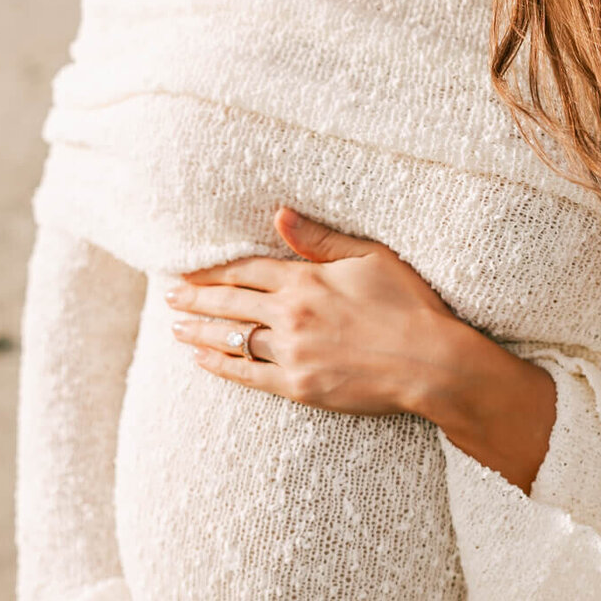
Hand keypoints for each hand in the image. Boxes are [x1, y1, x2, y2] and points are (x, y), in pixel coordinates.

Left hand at [165, 206, 458, 416]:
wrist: (431, 362)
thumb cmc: (409, 305)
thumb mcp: (370, 257)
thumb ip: (320, 239)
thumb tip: (280, 214)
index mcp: (305, 279)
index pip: (246, 271)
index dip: (214, 271)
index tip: (189, 271)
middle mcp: (290, 314)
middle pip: (229, 303)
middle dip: (195, 298)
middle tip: (169, 296)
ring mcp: (292, 352)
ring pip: (232, 339)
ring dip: (199, 332)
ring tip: (176, 328)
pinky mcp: (299, 386)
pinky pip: (248, 375)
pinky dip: (221, 366)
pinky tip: (201, 360)